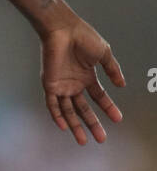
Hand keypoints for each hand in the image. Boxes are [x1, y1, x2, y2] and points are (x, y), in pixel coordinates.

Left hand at [40, 18, 123, 145]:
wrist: (63, 29)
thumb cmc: (83, 37)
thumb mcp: (104, 54)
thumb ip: (112, 70)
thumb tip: (122, 85)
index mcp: (87, 77)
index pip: (99, 97)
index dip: (108, 108)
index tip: (118, 119)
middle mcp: (74, 83)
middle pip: (84, 109)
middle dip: (93, 124)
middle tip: (102, 138)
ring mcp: (62, 85)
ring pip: (68, 111)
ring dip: (75, 126)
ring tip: (83, 141)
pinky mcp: (50, 84)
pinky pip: (52, 104)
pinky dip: (57, 116)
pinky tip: (65, 127)